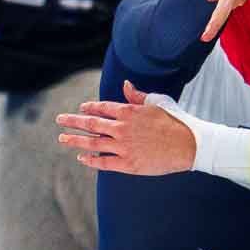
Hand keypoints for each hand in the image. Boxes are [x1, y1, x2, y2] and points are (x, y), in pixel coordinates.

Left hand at [56, 81, 194, 174]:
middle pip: (91, 123)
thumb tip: (125, 85)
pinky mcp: (129, 164)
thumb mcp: (157, 102)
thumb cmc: (176, 121)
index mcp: (128, 111)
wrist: (190, 145)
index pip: (102, 107)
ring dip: (75, 140)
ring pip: (93, 143)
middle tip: (60, 120)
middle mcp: (122, 128)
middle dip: (73, 121)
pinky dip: (91, 160)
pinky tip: (82, 158)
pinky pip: (104, 162)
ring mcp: (124, 147)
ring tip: (63, 139)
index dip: (89, 107)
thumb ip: (138, 96)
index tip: (81, 108)